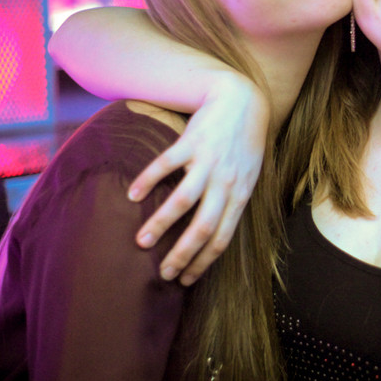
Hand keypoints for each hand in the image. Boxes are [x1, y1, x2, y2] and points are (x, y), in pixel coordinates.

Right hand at [128, 74, 268, 284]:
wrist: (243, 100)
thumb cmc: (244, 143)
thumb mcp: (248, 177)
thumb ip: (232, 202)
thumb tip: (215, 233)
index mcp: (240, 195)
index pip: (222, 239)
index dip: (203, 263)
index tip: (184, 280)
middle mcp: (226, 182)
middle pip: (203, 227)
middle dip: (181, 255)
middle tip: (162, 273)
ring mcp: (208, 162)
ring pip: (183, 201)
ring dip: (161, 224)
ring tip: (141, 242)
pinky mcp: (191, 141)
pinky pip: (165, 165)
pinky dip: (147, 180)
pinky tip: (132, 195)